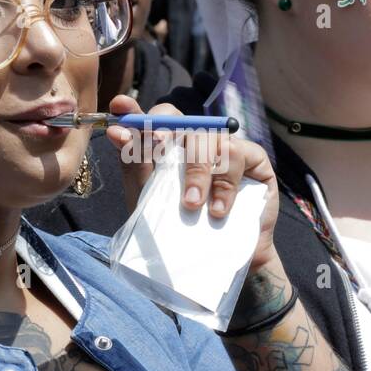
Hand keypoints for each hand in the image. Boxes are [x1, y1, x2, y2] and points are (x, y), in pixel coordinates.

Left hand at [104, 94, 280, 271]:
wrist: (217, 262)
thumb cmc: (179, 230)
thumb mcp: (149, 199)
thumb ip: (134, 165)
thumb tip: (116, 132)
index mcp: (168, 148)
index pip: (150, 120)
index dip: (135, 112)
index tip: (120, 107)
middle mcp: (196, 142)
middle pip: (179, 120)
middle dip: (165, 134)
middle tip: (156, 147)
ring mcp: (226, 148)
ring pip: (210, 137)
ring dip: (198, 171)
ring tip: (192, 205)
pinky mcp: (253, 159)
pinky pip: (238, 153)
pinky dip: (225, 182)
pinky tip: (217, 209)